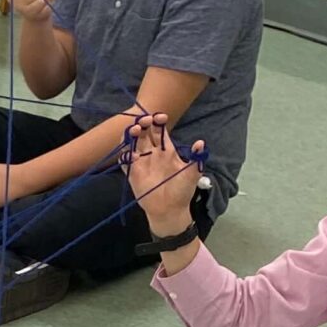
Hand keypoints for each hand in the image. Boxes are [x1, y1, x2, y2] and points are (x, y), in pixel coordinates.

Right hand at [124, 110, 198, 234]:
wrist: (171, 209)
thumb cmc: (183, 190)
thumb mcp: (193, 173)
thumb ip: (197, 157)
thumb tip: (201, 142)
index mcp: (166, 150)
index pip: (159, 130)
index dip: (158, 121)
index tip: (160, 117)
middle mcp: (152, 153)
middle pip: (144, 132)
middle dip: (143, 123)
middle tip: (145, 121)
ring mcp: (141, 162)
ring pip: (132, 142)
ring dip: (131, 134)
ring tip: (134, 130)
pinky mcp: (132, 173)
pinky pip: (125, 161)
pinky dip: (125, 155)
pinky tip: (131, 155)